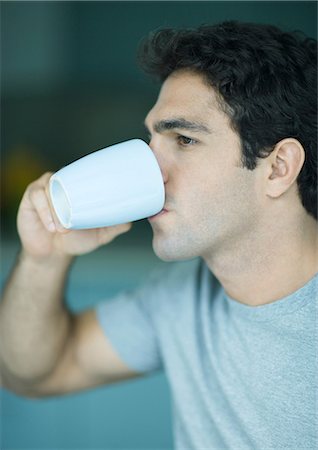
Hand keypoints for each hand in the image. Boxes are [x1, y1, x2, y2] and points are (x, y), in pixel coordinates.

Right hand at [17, 172, 131, 258]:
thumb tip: (131, 221)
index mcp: (78, 187)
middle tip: (76, 216)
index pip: (84, 173)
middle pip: (67, 178)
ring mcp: (45, 189)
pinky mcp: (30, 198)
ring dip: (57, 208)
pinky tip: (51, 226)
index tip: (97, 184)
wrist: (53, 254)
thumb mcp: (99, 234)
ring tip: (62, 228)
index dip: (89, 172)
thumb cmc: (76, 239)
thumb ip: (114, 227)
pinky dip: (45, 211)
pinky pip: (36, 197)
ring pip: (51, 188)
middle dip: (72, 195)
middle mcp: (62, 184)